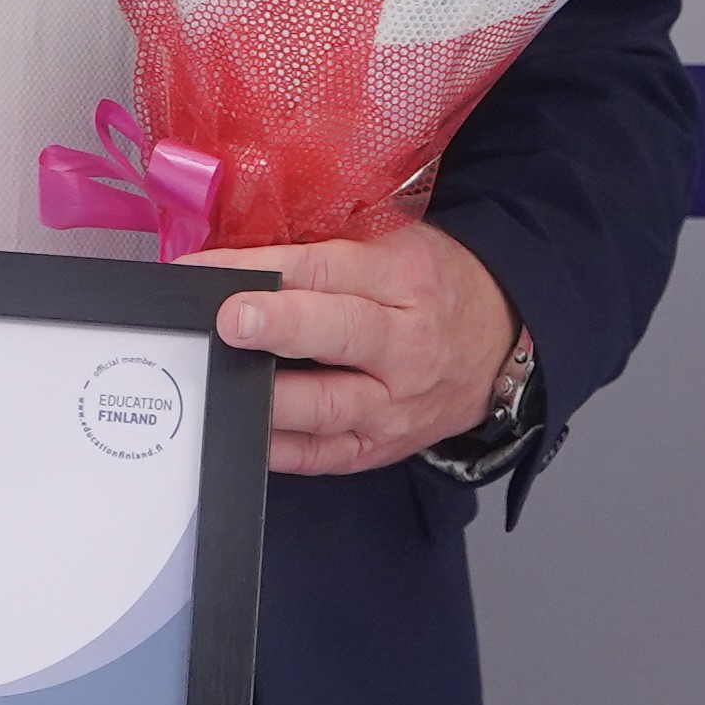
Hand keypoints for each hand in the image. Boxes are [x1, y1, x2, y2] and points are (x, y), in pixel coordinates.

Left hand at [204, 221, 520, 476]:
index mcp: (406, 280)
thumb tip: (233, 268)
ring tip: (226, 388)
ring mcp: (396, 404)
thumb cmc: (434, 288)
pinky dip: (282, 450)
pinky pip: (327, 455)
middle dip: (282, 328)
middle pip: (340, 335)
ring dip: (273, 400)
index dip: (262, 269)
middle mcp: (406, 345)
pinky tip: (246, 432)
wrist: (499, 343)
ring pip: (331, 406)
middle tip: (231, 321)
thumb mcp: (396, 249)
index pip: (326, 269)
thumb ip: (326, 258)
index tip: (205, 271)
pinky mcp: (382, 447)